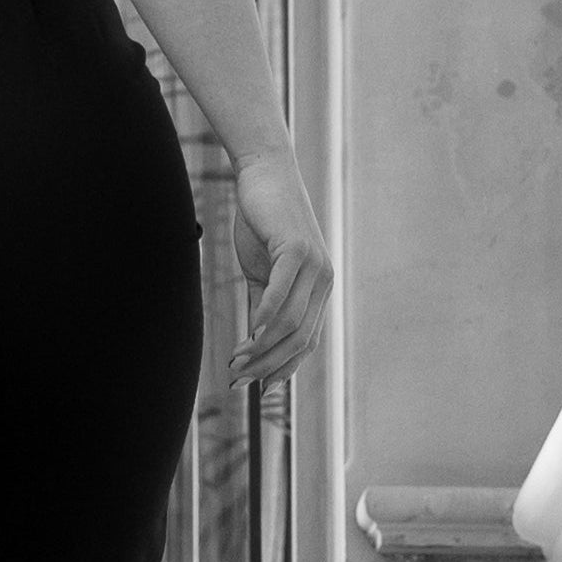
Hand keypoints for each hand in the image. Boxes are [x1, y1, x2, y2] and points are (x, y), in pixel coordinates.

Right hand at [230, 149, 332, 402]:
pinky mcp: (297, 249)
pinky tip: (249, 333)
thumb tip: (254, 342)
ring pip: (291, 322)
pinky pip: (283, 292)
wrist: (263, 174)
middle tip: (237, 378)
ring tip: (236, 360)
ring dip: (262, 347)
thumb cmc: (261, 223)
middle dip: (267, 365)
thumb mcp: (261, 272)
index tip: (254, 386)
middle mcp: (324, 281)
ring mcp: (315, 265)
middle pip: (299, 339)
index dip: (281, 369)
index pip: (306, 343)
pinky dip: (267, 316)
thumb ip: (263, 306)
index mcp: (319, 290)